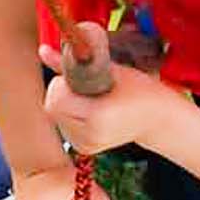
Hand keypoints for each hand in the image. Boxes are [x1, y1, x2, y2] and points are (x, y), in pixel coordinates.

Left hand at [41, 39, 178, 153]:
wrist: (157, 120)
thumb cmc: (140, 90)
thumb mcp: (111, 70)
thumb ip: (72, 62)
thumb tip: (42, 51)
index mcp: (98, 118)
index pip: (55, 98)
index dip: (63, 83)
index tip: (79, 75)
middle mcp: (90, 136)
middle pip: (52, 106)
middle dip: (62, 91)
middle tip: (85, 84)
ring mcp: (86, 145)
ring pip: (55, 115)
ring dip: (66, 101)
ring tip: (92, 97)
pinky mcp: (84, 148)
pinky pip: (63, 123)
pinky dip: (71, 112)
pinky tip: (91, 108)